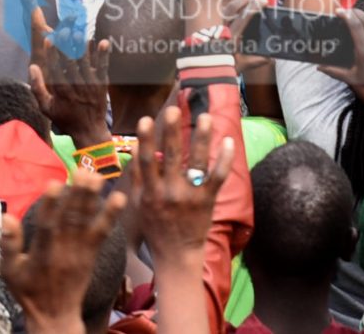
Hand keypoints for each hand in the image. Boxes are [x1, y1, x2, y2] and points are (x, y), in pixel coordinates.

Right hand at [1, 180, 126, 333]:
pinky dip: (111, 215)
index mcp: (41, 253)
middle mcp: (62, 250)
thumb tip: (6, 216)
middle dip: (77, 194)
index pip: (46, 226)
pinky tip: (119, 198)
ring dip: (92, 198)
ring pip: (85, 221)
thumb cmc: (28, 290)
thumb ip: (8, 244)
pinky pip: (103, 233)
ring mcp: (79, 251)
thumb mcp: (9, 271)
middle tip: (83, 170)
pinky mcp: (91, 253)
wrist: (55, 315)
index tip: (54, 184)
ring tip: (97, 176)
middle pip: (70, 218)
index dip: (50, 205)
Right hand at [130, 101, 233, 275]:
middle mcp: (170, 192)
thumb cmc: (154, 227)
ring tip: (205, 117)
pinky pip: (218, 177)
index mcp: (150, 192)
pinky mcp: (208, 200)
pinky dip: (224, 160)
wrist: (176, 254)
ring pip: (197, 162)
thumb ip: (136, 176)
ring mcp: (190, 196)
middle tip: (173, 109)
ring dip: (201, 138)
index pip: (147, 161)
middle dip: (172, 131)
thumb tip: (135, 146)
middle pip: (172, 156)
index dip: (146, 140)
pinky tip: (228, 142)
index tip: (146, 119)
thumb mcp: (137, 204)